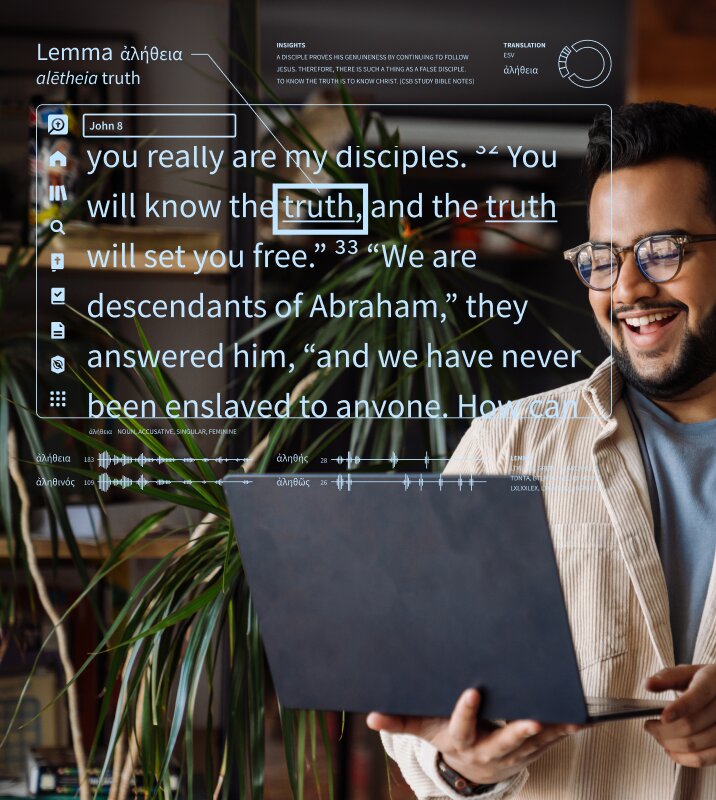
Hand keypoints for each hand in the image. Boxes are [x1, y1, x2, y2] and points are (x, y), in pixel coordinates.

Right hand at [366, 688, 582, 785]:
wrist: (469, 769)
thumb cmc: (444, 737)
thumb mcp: (421, 729)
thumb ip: (399, 721)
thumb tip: (369, 718)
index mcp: (460, 741)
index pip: (461, 727)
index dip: (466, 712)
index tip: (471, 691)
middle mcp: (487, 751)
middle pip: (504, 742)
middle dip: (518, 731)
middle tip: (531, 719)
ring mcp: (512, 754)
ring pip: (532, 743)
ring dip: (551, 731)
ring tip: (568, 717)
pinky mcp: (530, 751)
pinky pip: (549, 742)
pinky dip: (565, 731)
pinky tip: (581, 719)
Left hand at [645, 664, 715, 767]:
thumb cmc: (706, 682)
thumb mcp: (688, 673)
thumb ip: (667, 677)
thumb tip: (648, 684)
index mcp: (713, 682)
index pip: (698, 696)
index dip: (679, 708)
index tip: (663, 717)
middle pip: (692, 724)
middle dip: (664, 729)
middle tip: (649, 726)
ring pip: (697, 744)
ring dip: (671, 745)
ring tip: (658, 737)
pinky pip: (706, 758)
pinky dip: (685, 758)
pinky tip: (673, 750)